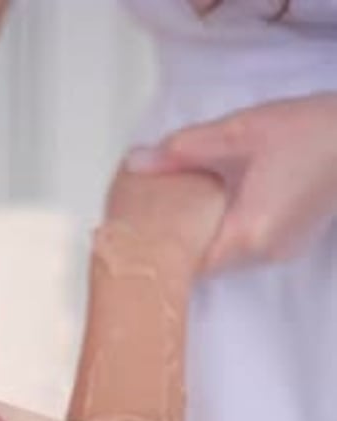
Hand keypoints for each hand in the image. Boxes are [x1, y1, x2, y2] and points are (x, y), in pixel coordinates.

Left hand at [126, 92, 336, 272]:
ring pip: (227, 256)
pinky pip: (248, 248)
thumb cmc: (307, 132)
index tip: (138, 237)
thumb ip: (183, 151)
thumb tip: (136, 163)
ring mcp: (280, 252)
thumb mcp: (238, 132)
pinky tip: (221, 206)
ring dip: (206, 236)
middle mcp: (264, 254)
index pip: (189, 265)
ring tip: (182, 210)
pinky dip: (230, 232)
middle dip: (181, 242)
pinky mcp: (290, 244)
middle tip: (151, 218)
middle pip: (207, 262)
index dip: (162, 253)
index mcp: (248, 234)